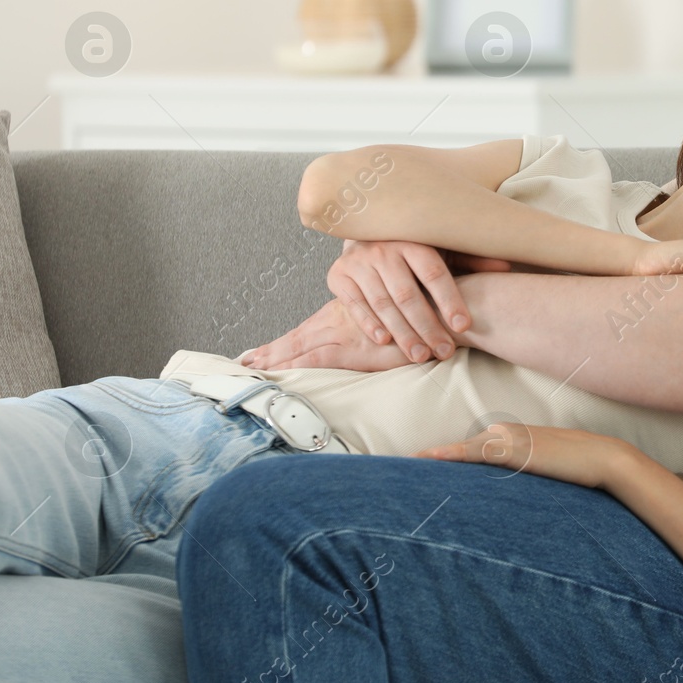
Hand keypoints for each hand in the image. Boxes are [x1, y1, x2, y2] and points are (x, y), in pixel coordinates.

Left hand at [238, 298, 414, 370]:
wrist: (438, 311)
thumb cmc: (423, 316)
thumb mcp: (396, 322)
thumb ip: (378, 328)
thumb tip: (377, 339)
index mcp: (345, 313)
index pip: (309, 329)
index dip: (286, 342)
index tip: (262, 352)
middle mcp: (338, 319)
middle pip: (297, 338)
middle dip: (271, 350)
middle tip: (244, 361)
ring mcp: (342, 332)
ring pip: (298, 346)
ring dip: (274, 358)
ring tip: (249, 368)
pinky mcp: (352, 347)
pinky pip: (314, 358)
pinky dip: (293, 365)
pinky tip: (275, 371)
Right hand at [329, 240, 511, 363]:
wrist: (365, 232)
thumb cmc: (412, 248)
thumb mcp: (442, 248)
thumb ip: (471, 259)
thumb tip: (508, 266)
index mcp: (415, 241)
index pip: (435, 273)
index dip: (450, 300)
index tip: (464, 326)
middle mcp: (385, 250)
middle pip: (408, 294)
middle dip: (427, 327)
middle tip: (444, 352)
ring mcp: (360, 262)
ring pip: (383, 303)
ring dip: (402, 333)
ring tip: (420, 356)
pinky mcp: (340, 275)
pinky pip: (355, 303)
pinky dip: (369, 323)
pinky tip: (384, 342)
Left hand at [417, 421, 636, 491]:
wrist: (602, 458)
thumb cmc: (577, 468)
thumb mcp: (545, 470)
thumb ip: (523, 477)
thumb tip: (509, 499)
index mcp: (509, 437)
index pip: (468, 449)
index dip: (443, 459)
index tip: (417, 468)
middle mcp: (504, 433)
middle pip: (460, 449)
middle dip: (432, 460)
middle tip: (399, 471)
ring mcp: (509, 439)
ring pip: (462, 449)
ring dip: (434, 458)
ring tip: (404, 467)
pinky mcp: (515, 450)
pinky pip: (475, 452)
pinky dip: (451, 454)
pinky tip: (430, 458)